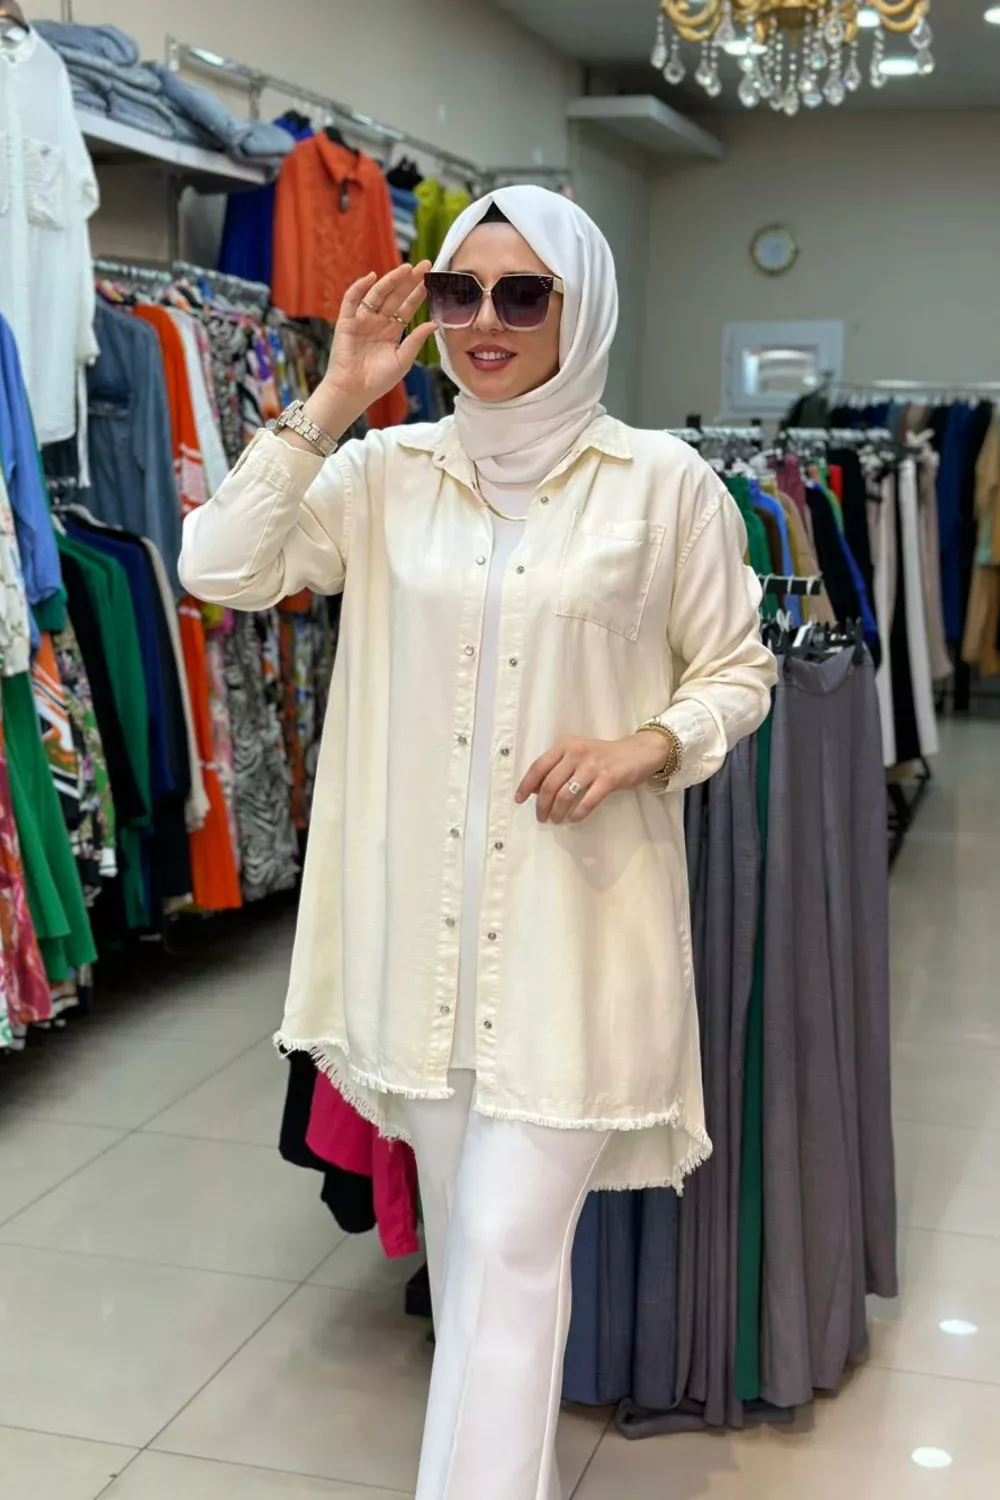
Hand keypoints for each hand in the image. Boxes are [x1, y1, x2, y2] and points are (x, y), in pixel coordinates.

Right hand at [321, 263, 436, 419]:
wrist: (354, 391)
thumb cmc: (378, 381)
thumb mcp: (403, 360)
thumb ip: (416, 341)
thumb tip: (434, 323)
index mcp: (392, 331)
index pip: (407, 307)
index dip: (418, 293)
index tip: (431, 279)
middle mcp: (378, 322)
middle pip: (395, 296)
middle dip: (410, 281)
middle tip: (425, 265)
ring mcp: (362, 320)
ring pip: (378, 294)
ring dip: (391, 280)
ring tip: (406, 269)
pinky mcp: (346, 322)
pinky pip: (352, 300)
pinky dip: (359, 287)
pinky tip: (372, 277)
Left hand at [515, 731, 670, 824]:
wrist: (637, 752)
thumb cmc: (604, 756)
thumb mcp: (578, 754)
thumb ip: (559, 767)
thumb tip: (537, 790)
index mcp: (565, 746)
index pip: (539, 766)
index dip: (526, 785)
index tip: (519, 800)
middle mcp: (576, 753)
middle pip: (550, 784)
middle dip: (542, 805)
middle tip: (542, 818)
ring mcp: (593, 765)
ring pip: (566, 795)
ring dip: (558, 812)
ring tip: (557, 820)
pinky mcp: (608, 778)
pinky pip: (587, 801)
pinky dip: (578, 814)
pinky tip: (574, 819)